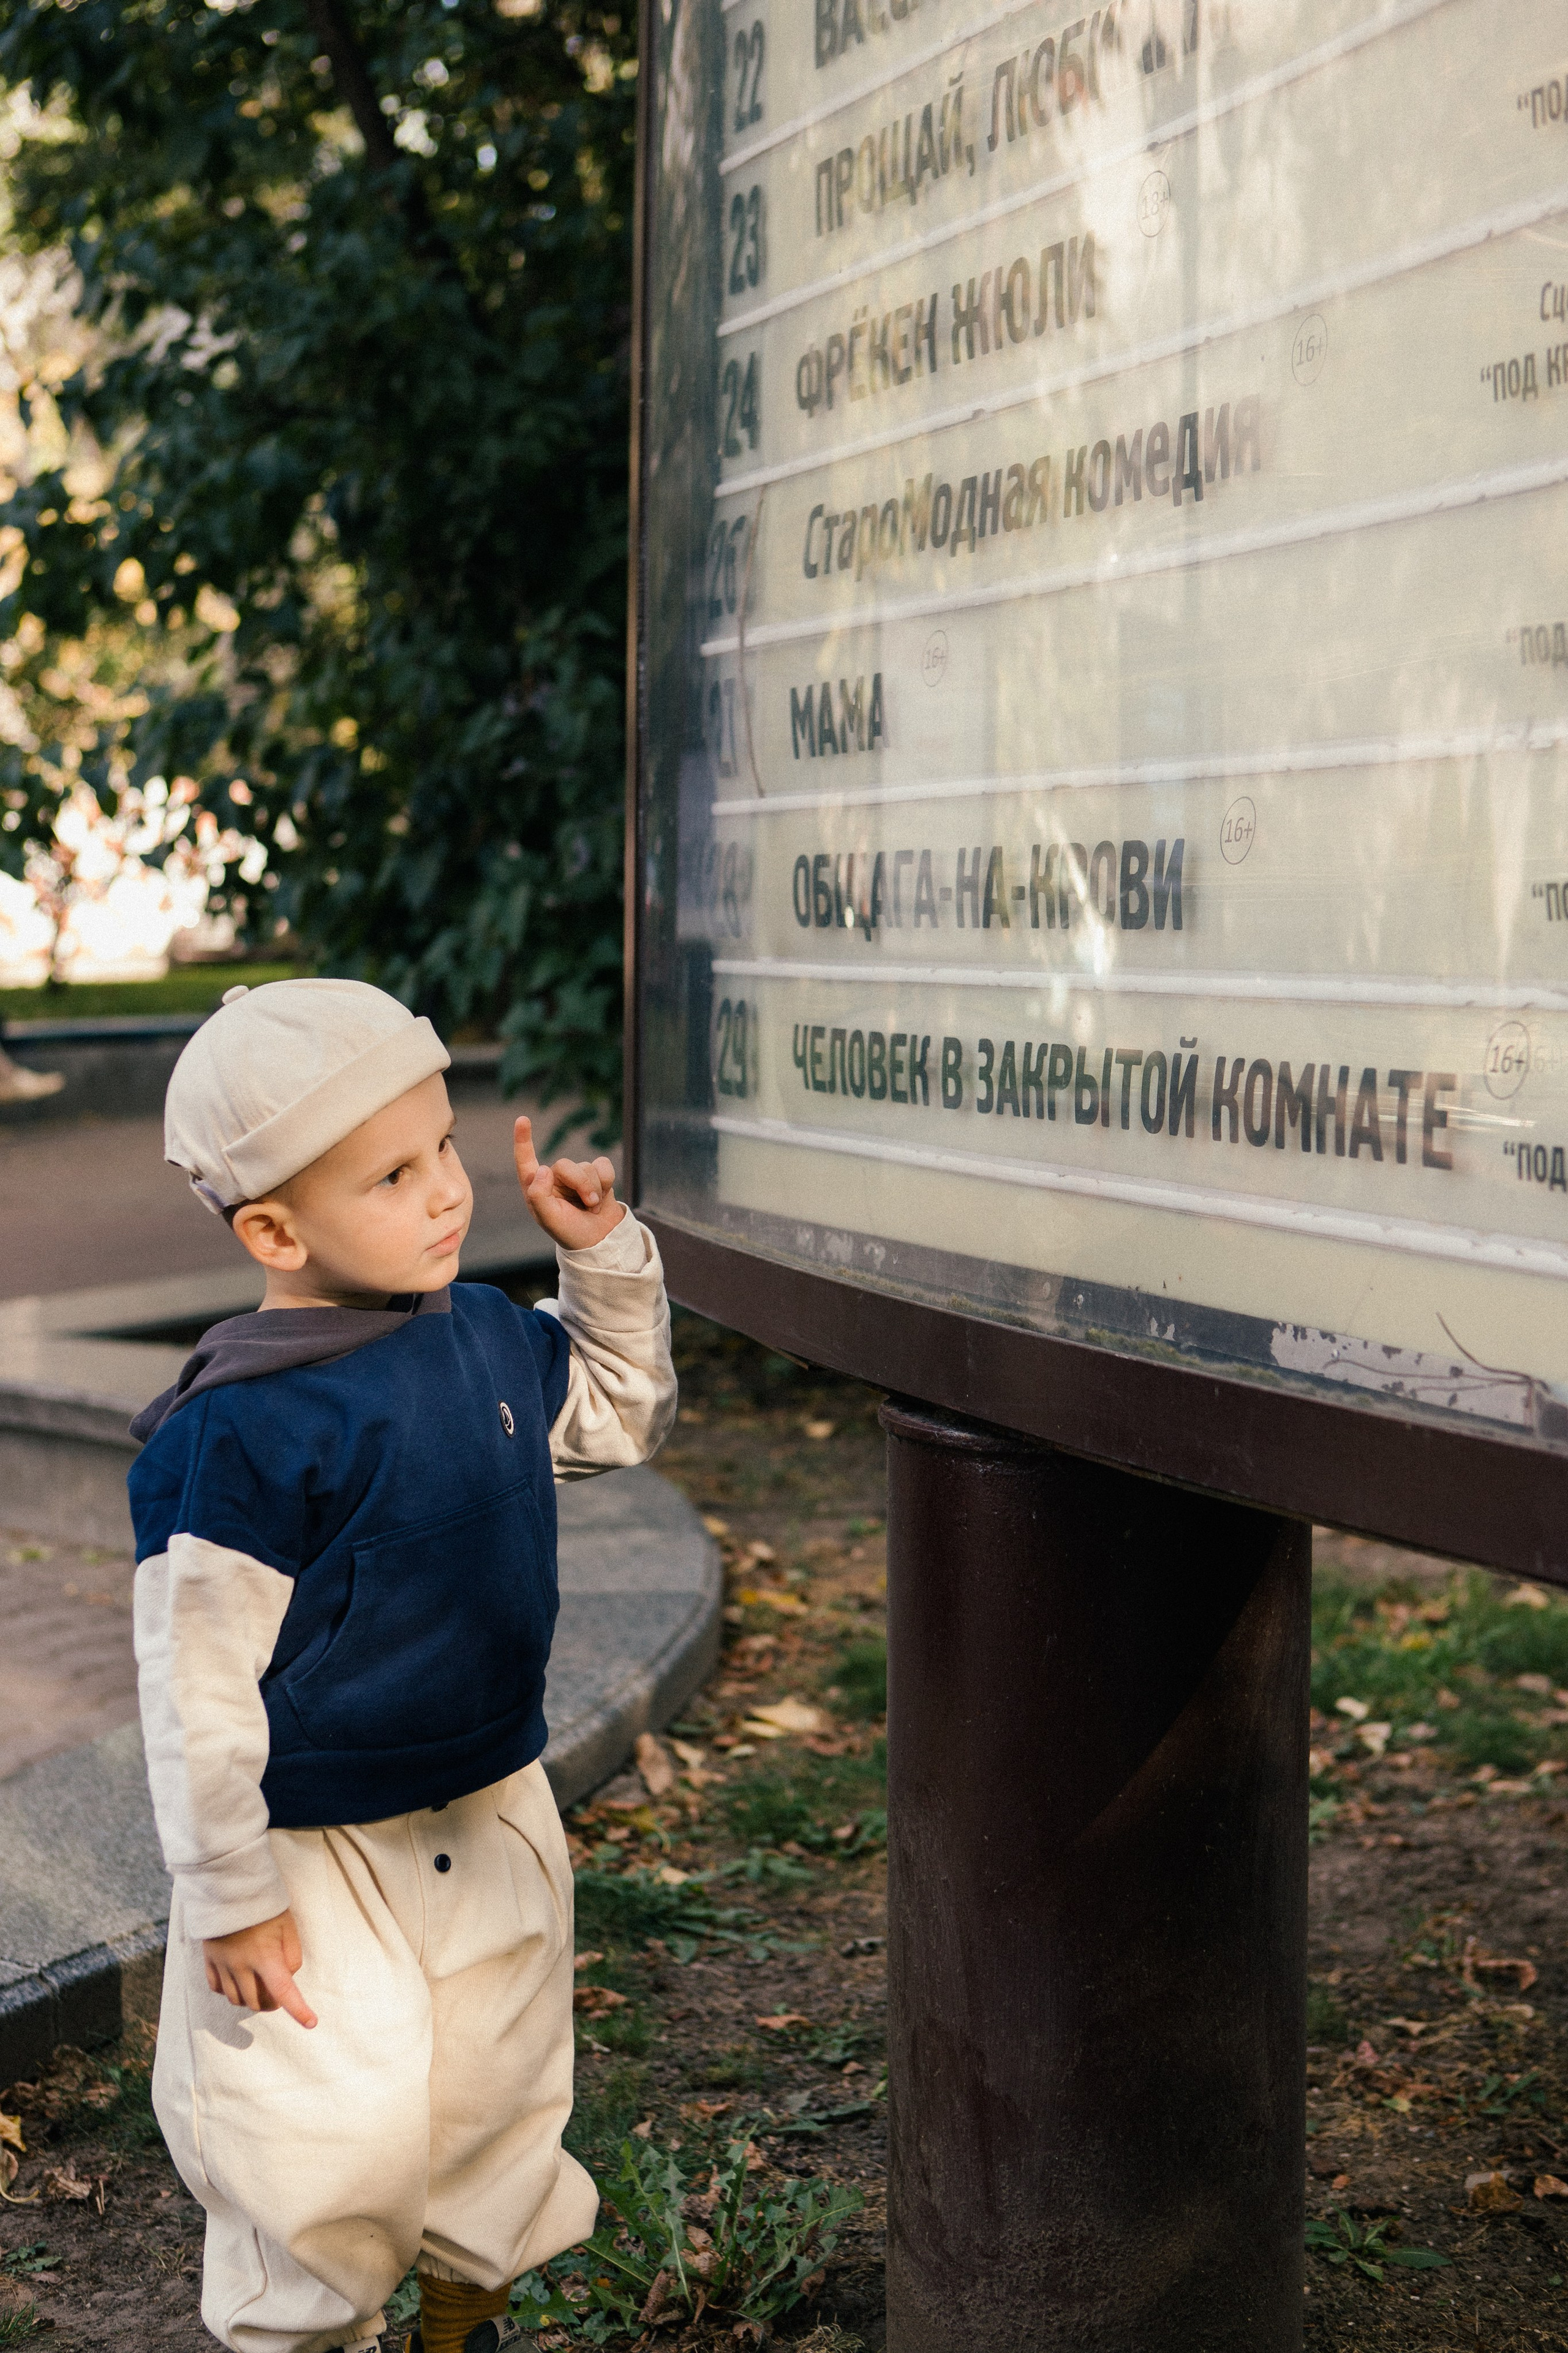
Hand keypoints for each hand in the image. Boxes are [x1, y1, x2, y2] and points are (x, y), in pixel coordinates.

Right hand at [202, 1909, 316, 2027]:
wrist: (229, 1888)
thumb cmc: (264, 1907)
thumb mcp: (288, 1926)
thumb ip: (292, 1954)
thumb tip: (287, 1978)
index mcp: (265, 1956)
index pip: (283, 1991)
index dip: (298, 2010)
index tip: (311, 2023)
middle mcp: (242, 1965)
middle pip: (256, 2002)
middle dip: (271, 2004)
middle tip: (278, 1996)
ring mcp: (222, 1964)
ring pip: (236, 2000)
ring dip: (250, 2000)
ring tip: (259, 1988)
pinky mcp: (209, 1960)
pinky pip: (217, 1989)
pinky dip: (229, 1992)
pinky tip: (238, 1982)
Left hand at [514, 1116, 623, 1250]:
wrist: (601, 1241)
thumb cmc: (570, 1232)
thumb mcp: (549, 1219)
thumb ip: (539, 1195)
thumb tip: (542, 1168)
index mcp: (536, 1189)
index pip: (526, 1161)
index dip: (523, 1140)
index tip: (522, 1119)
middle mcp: (554, 1179)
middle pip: (565, 1165)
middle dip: (580, 1184)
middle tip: (587, 1205)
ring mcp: (575, 1176)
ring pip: (586, 1166)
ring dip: (594, 1189)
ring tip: (593, 1207)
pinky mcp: (596, 1175)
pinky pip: (603, 1165)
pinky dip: (607, 1181)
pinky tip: (604, 1196)